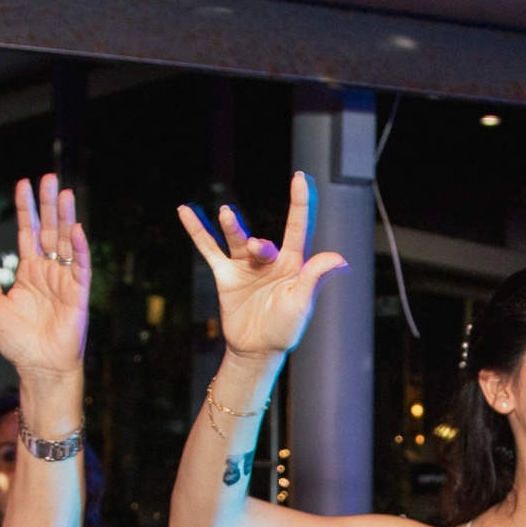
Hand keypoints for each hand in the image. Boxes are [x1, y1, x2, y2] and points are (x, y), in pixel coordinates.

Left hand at [0, 175, 89, 385]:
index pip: (28, 232)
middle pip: (49, 230)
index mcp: (29, 272)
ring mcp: (64, 281)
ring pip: (66, 242)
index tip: (23, 184)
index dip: (26, 209)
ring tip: (65, 193)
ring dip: (66, 218)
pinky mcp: (78, 295)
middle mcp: (48, 271)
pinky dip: (80, 249)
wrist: (38, 367)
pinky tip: (76, 230)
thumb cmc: (17, 341)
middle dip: (49, 204)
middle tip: (49, 178)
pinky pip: (80, 268)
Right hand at [178, 173, 350, 363]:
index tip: (301, 177)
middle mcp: (268, 260)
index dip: (301, 203)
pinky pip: (208, 248)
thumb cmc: (285, 328)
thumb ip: (314, 278)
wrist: (257, 349)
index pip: (298, 228)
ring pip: (236, 239)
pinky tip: (186, 211)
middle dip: (259, 245)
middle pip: (263, 242)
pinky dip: (197, 230)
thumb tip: (340, 258)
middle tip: (256, 249)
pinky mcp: (225, 274)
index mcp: (292, 264)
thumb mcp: (301, 303)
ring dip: (232, 226)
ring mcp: (245, 265)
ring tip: (226, 212)